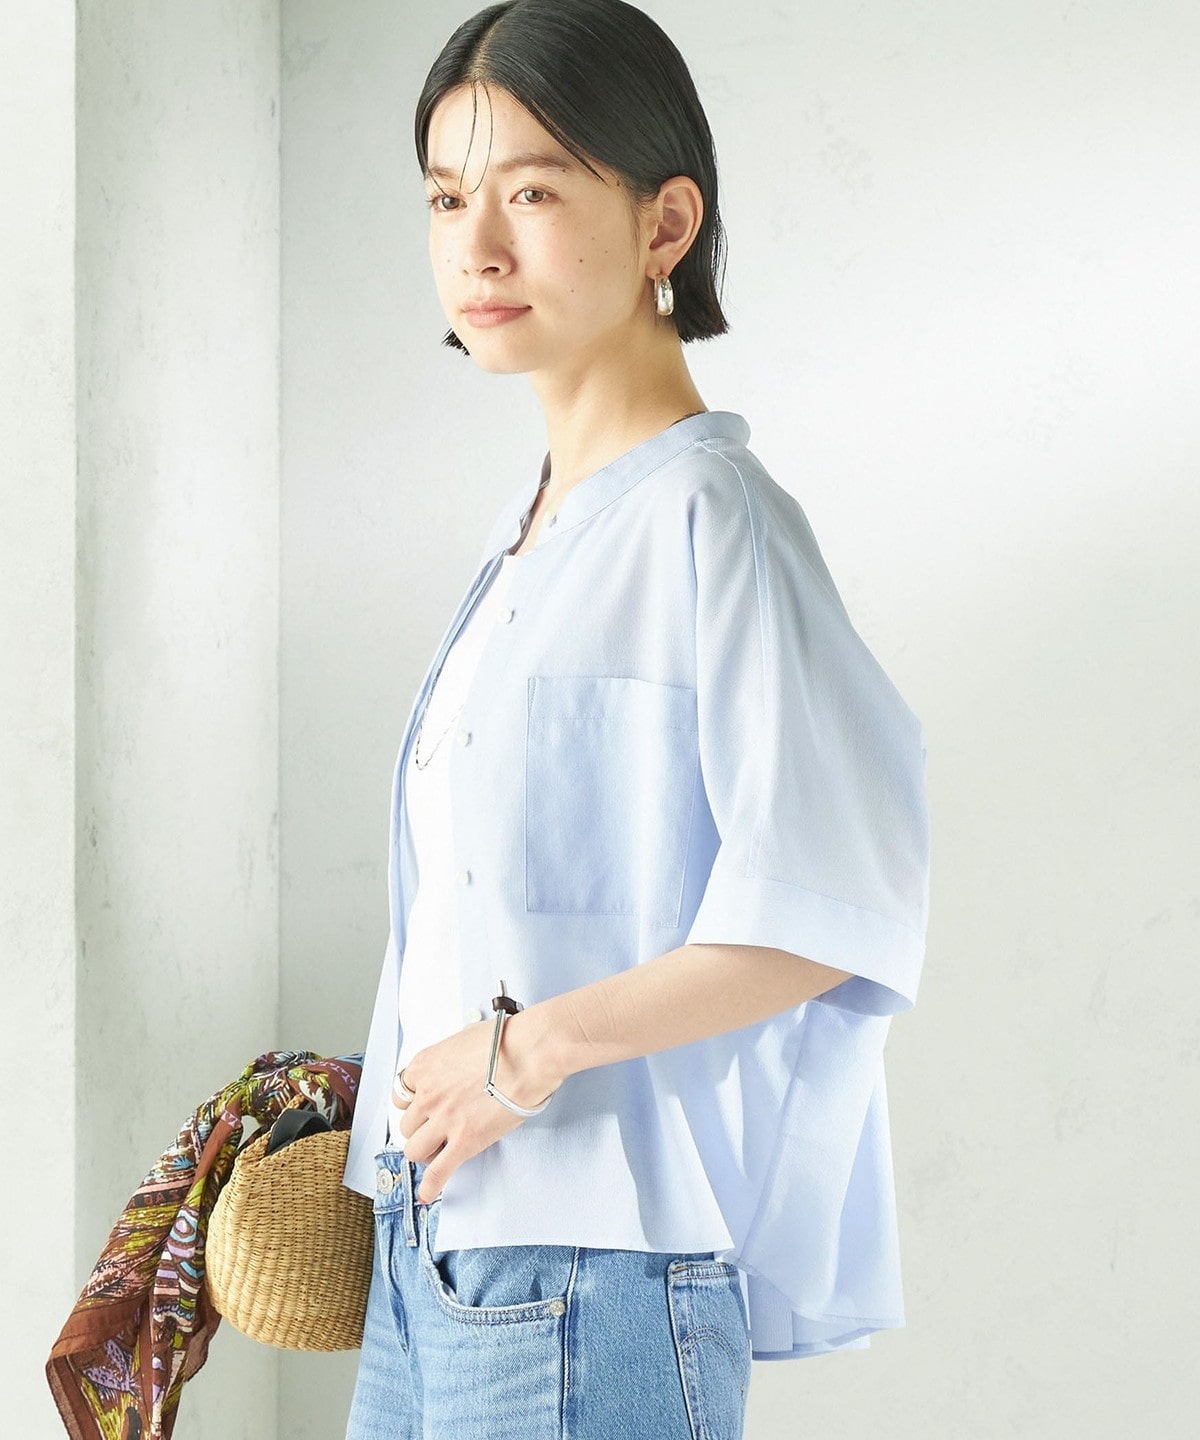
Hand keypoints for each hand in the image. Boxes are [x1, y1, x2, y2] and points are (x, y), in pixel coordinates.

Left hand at [392, 1008, 561, 1203]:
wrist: (528, 1054)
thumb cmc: (505, 1042)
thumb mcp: (464, 1038)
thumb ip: (450, 1059)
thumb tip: (457, 1067)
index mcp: (425, 1066)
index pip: (401, 1093)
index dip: (413, 1102)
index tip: (420, 1108)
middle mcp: (428, 1094)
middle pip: (407, 1124)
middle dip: (420, 1127)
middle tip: (435, 1128)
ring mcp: (443, 1120)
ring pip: (414, 1149)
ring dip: (425, 1151)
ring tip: (439, 1150)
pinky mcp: (463, 1142)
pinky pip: (437, 1172)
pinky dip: (430, 1186)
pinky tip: (428, 1193)